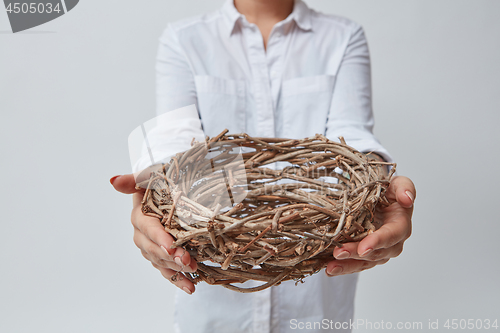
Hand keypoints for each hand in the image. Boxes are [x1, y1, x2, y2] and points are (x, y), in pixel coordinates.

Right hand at [111, 174, 197, 293]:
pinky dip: (178, 279)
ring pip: (160, 261)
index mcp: (139, 215)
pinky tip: (189, 287)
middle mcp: (142, 234)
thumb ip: (134, 179)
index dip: (158, 237)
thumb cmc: (160, 181)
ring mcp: (151, 247)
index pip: (147, 228)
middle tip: (187, 260)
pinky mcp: (161, 255)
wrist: (171, 189)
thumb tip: (114, 180)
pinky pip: (167, 270)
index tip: (171, 245)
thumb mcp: (150, 176)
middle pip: (153, 248)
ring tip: (191, 272)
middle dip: (170, 255)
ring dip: (175, 268)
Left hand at [325, 176, 414, 275]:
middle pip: (375, 252)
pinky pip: (355, 263)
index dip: (377, 242)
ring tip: (330, 268)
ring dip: (347, 266)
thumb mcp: (397, 183)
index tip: (364, 248)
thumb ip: (404, 187)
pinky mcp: (364, 254)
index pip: (391, 236)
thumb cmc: (387, 190)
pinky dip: (342, 267)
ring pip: (363, 262)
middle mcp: (391, 242)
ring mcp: (378, 250)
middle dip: (355, 253)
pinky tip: (328, 269)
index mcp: (400, 225)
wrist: (378, 197)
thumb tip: (407, 199)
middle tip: (338, 253)